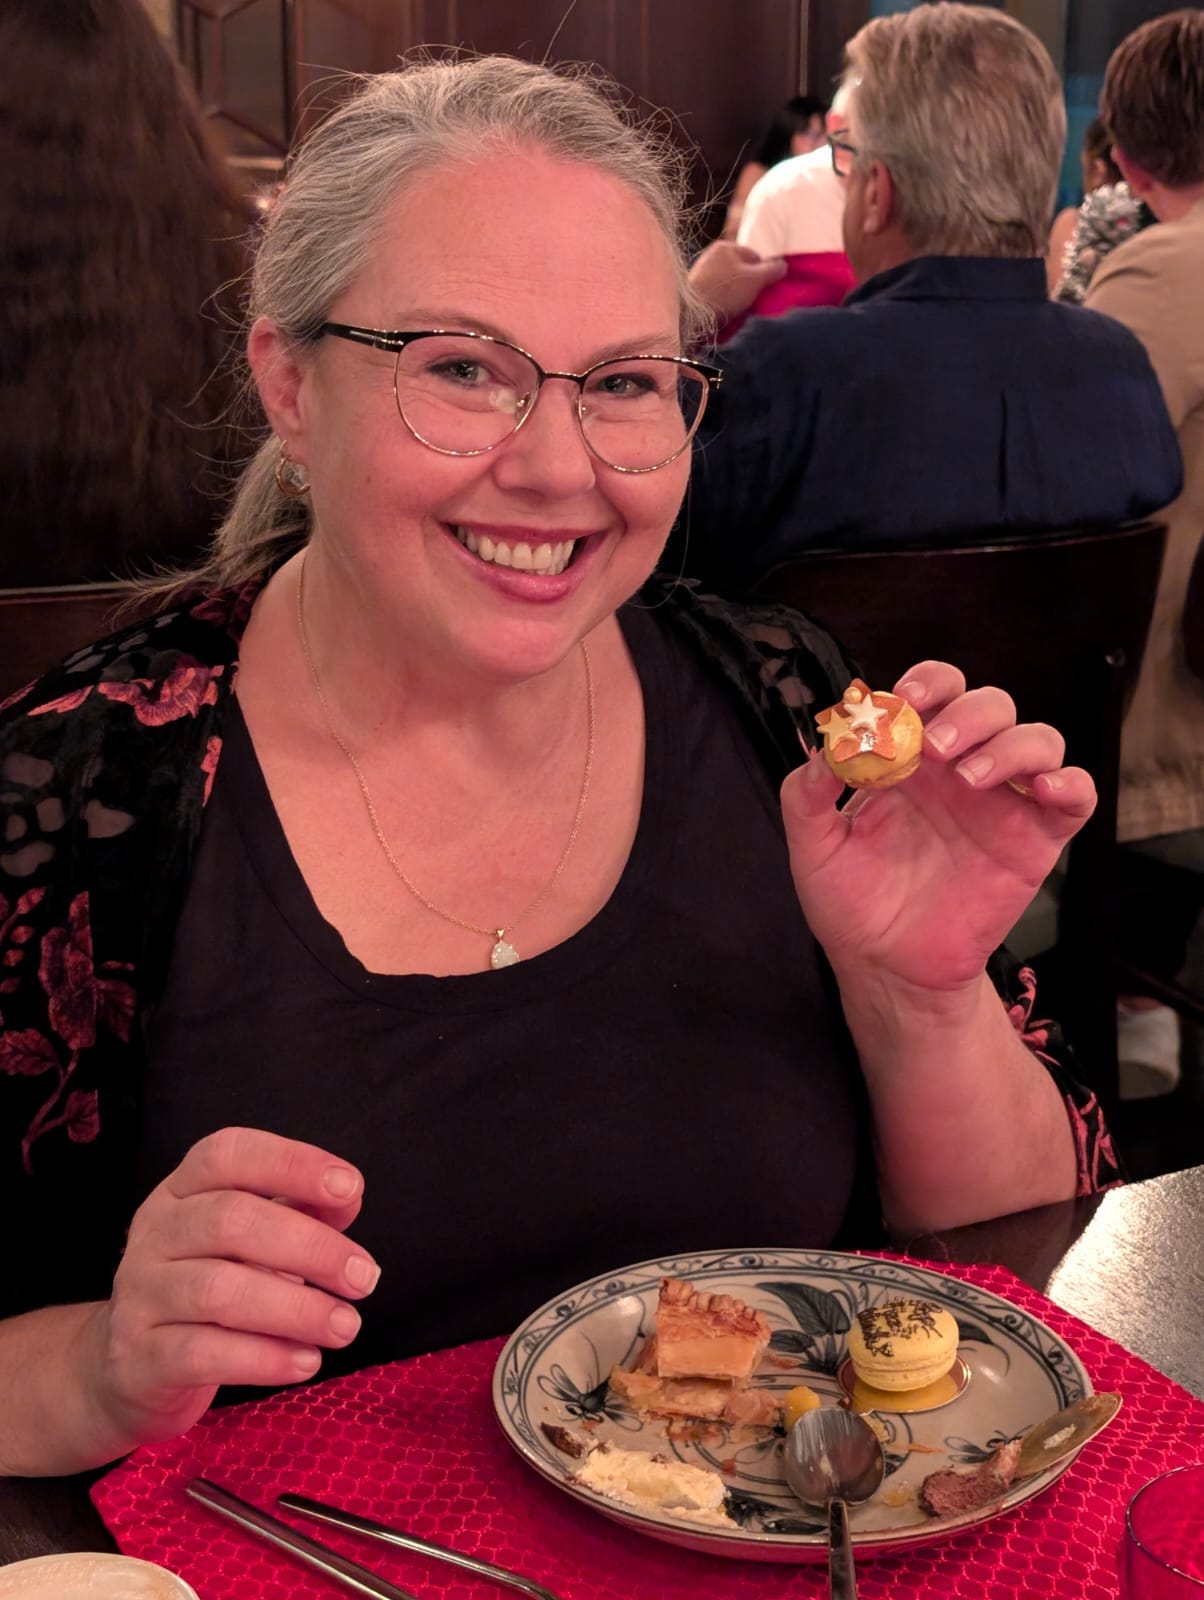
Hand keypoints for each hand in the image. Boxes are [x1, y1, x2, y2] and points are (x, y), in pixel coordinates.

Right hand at [82, 1128, 378, 1450]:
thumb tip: (348, 1196)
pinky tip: (306, 1361)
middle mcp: (154, 1233)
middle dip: (311, 1247)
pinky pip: (203, 1354)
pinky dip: (264, 1359)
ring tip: (345, 1326)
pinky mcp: (140, 1358)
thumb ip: (298, 1211)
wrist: (131, 1370)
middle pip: (231, 1221)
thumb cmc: (209, 1286)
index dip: (292, 1163)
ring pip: (218, 1291)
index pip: (228, 1154)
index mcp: (182, 1190)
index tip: (350, 1188)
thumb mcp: (250, 1240)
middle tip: (364, 1277)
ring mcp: (140, 1295)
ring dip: (296, 1309)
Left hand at [687, 240, 785, 322]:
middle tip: (753, 301)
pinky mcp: (695, 293)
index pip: (754, 256)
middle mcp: (710, 257)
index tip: (764, 290)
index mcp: (725, 247)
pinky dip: (725, 303)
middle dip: (749, 286)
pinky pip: (718, 296)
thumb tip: (783, 265)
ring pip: (730, 285)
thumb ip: (772, 270)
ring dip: (738, 297)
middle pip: (741, 271)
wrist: (692, 315)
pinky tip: (726, 313)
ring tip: (739, 310)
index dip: (763, 274)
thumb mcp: (755, 279)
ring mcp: (701, 274)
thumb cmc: (725, 292)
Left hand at [781, 662, 1095, 997]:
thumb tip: (825, 746)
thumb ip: (807, 793)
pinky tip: (1041, 790)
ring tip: (969, 776)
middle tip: (933, 746)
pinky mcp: (1036, 840)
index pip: (935, 692)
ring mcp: (1003, 803)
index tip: (903, 700)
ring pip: (1038, 739)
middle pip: (990, 705)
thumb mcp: (814, 846)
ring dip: (1010, 744)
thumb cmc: (852, 903)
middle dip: (966, 712)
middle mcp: (961, 771)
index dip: (927, 682)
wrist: (886, 966)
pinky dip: (1070, 782)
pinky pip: (1076, 796)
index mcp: (912, 760)